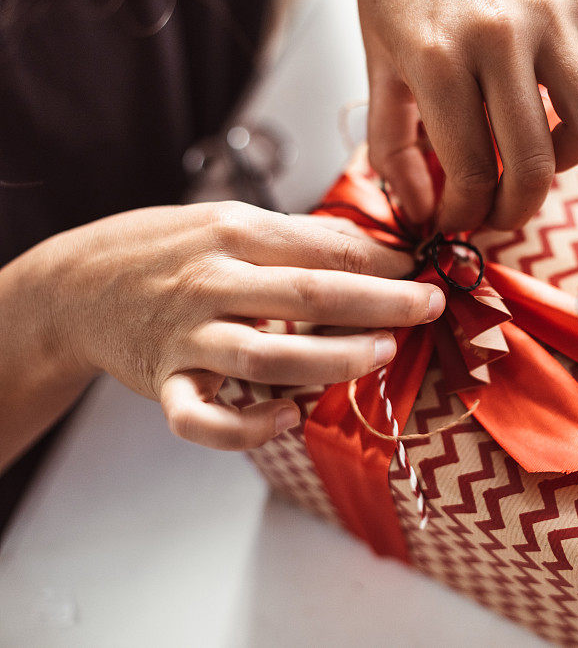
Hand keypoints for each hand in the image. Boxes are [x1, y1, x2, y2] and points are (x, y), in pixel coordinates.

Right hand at [40, 202, 444, 449]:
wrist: (77, 284)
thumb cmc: (167, 250)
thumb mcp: (227, 221)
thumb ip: (296, 237)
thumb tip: (369, 247)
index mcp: (233, 233)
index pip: (324, 248)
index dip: (382, 261)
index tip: (421, 271)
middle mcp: (212, 283)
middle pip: (310, 295)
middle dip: (382, 303)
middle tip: (428, 308)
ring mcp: (187, 337)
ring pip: (270, 357)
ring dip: (335, 360)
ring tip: (380, 355)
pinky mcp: (165, 384)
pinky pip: (205, 420)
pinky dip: (249, 428)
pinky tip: (291, 417)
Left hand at [357, 0, 577, 230]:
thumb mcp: (378, 66)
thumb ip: (391, 144)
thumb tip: (421, 210)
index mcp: (437, 62)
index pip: (470, 171)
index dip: (465, 213)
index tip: (459, 218)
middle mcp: (498, 39)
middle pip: (534, 162)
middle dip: (517, 209)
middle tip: (502, 212)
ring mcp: (549, 10)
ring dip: (568, 156)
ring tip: (540, 151)